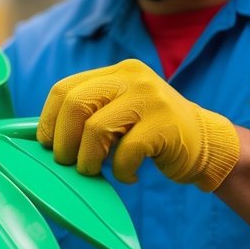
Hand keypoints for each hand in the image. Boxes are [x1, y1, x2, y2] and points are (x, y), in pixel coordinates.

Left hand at [37, 58, 240, 189]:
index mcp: (116, 73)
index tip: (48, 145)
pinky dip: (121, 171)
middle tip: (68, 163)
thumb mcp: (120, 113)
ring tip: (96, 171)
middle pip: (75, 104)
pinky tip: (129, 175)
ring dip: (88, 159)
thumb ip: (89, 114)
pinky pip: (126, 151)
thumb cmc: (152, 134)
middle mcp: (132, 78)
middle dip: (63, 141)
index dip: (48, 120)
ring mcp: (151, 98)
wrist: (206, 143)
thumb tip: (43, 139)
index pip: (64, 89)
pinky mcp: (165, 125)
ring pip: (96, 128)